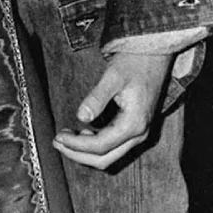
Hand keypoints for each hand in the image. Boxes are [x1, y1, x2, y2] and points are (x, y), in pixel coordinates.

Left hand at [52, 52, 173, 170]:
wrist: (155, 53)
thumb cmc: (134, 62)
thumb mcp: (113, 76)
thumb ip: (97, 98)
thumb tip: (81, 117)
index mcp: (134, 124)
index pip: (100, 146)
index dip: (77, 145)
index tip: (59, 137)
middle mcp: (139, 134)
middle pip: (105, 159)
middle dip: (78, 154)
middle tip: (57, 142)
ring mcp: (139, 132)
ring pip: (110, 155)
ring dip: (86, 152)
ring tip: (66, 138)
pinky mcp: (136, 127)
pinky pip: (114, 146)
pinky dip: (96, 145)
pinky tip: (83, 132)